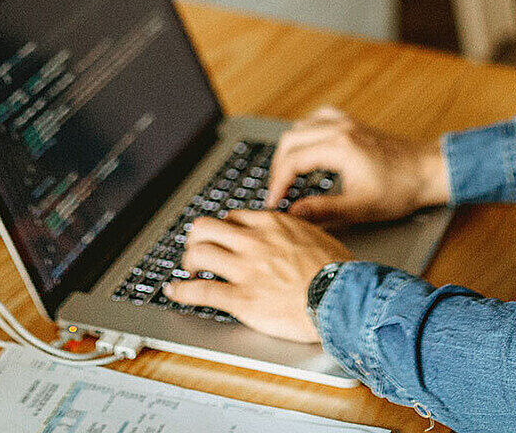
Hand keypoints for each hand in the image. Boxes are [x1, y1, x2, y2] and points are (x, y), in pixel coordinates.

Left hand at [164, 210, 351, 341]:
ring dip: (188, 262)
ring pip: (199, 253)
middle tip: (197, 249)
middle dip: (196, 238)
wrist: (341, 298)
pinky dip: (182, 291)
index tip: (222, 237)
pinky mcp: (242, 298)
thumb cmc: (337, 271)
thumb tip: (293, 228)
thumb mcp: (317, 235)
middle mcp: (253, 241)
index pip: (233, 216)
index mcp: (271, 224)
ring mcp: (245, 269)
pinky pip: (201, 290)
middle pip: (205, 227)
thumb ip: (296, 230)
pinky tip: (174, 291)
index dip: (224, 228)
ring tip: (187, 269)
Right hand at [266, 106, 449, 226]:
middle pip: (290, 141)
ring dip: (289, 151)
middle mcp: (339, 128)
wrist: (428, 171)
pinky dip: (305, 134)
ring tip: (288, 176)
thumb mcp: (361, 208)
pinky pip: (317, 119)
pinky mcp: (352, 123)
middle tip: (277, 192)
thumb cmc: (401, 190)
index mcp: (339, 147)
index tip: (273, 204)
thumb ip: (323, 211)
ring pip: (301, 128)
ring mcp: (345, 122)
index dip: (277, 184)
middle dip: (278, 168)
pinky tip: (307, 148)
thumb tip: (293, 214)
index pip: (292, 161)